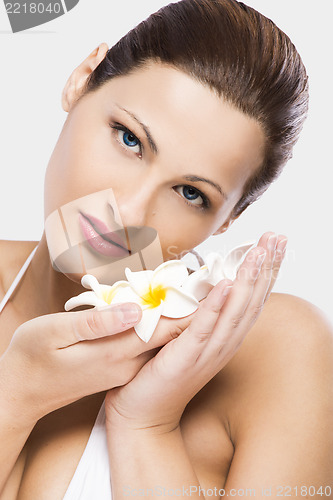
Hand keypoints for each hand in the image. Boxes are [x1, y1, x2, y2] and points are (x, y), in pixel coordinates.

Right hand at [0, 299, 196, 426]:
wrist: (20, 395)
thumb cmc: (31, 358)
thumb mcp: (55, 333)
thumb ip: (97, 323)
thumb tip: (135, 310)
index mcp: (113, 353)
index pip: (161, 330)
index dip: (185, 309)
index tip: (205, 289)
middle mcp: (124, 365)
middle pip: (164, 336)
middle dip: (184, 310)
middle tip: (204, 283)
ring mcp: (122, 371)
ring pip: (156, 342)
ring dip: (172, 318)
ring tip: (189, 291)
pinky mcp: (117, 371)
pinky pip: (144, 348)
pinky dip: (156, 328)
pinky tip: (159, 311)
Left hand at [104, 232, 286, 431]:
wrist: (144, 415)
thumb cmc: (162, 373)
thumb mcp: (187, 338)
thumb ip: (199, 315)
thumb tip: (202, 284)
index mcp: (225, 337)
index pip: (252, 298)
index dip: (266, 270)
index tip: (275, 242)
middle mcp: (223, 344)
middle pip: (252, 301)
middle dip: (266, 267)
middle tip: (278, 237)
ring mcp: (207, 352)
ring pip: (234, 312)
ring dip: (247, 281)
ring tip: (258, 253)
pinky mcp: (185, 358)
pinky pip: (203, 329)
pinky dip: (217, 307)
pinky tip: (226, 285)